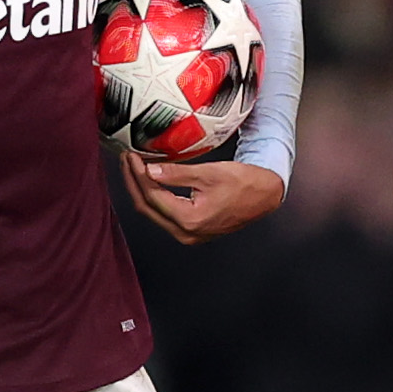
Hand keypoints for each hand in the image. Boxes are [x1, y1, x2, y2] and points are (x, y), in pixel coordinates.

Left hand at [119, 153, 283, 243]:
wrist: (265, 196)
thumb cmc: (244, 184)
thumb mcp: (209, 173)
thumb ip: (177, 173)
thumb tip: (149, 170)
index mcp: (190, 220)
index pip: (153, 196)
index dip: (138, 175)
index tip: (132, 156)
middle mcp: (186, 233)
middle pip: (147, 208)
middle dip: (134, 183)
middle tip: (127, 160)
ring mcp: (188, 235)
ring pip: (154, 212)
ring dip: (142, 190)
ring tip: (134, 168)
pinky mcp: (191, 230)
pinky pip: (164, 214)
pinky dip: (155, 197)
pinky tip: (151, 181)